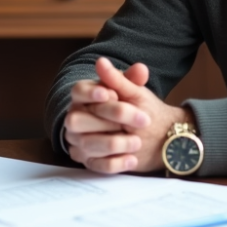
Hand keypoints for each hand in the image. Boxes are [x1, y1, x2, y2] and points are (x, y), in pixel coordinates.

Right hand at [64, 57, 190, 174]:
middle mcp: (76, 118)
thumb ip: (123, 78)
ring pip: (87, 143)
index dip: (90, 93)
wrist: (150, 134)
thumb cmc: (136, 107)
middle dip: (111, 118)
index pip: (77, 91)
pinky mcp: (89, 161)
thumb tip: (103, 61)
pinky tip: (132, 159)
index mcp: (84, 96)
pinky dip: (116, 163)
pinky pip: (96, 165)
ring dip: (115, 143)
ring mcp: (79, 141)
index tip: (110, 94)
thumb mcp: (134, 91)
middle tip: (142, 119)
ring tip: (138, 141)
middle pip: (77, 119)